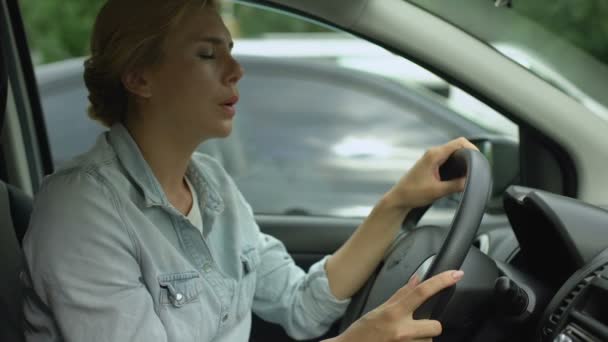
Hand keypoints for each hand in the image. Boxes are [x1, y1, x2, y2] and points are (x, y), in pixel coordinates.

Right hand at [331, 270, 463, 341]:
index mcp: (393, 313)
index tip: (456, 274)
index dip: (441, 281)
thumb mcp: (379, 310)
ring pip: (429, 341)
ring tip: (402, 339)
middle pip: (435, 326)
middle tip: (416, 326)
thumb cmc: (362, 332)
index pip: (422, 292)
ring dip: (420, 339)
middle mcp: (402, 330)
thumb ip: (400, 295)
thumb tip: (416, 280)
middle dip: (429, 326)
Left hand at [385, 137, 477, 208]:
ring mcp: (432, 158)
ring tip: (470, 172)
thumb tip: (470, 181)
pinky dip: (456, 165)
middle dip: (469, 155)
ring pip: (454, 153)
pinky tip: (459, 175)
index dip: (472, 148)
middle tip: (477, 167)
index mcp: (434, 155)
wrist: (399, 199)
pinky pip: (448, 159)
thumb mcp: (437, 191)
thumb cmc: (412, 193)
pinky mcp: (432, 164)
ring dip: (463, 160)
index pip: (459, 142)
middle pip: (458, 146)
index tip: (479, 159)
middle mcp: (433, 153)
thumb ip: (455, 185)